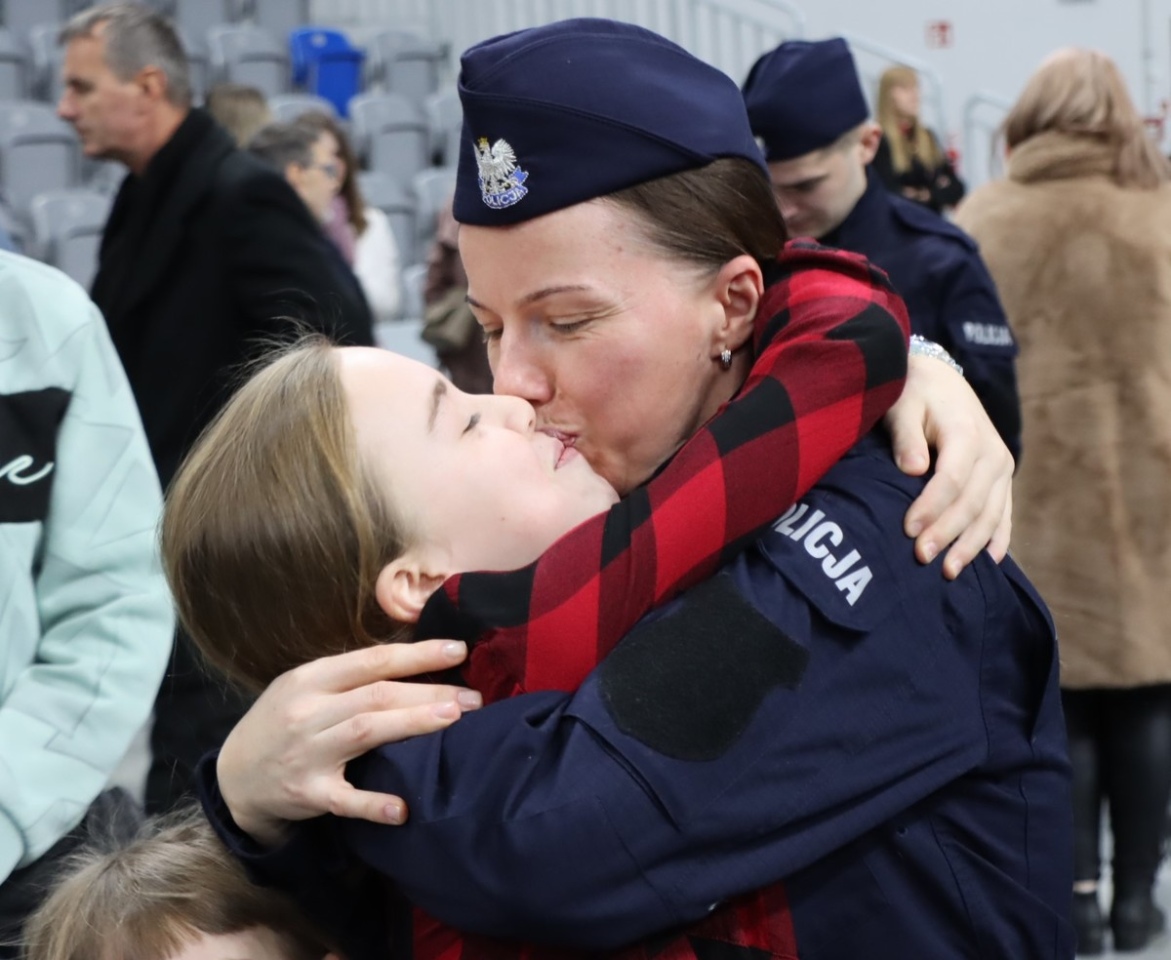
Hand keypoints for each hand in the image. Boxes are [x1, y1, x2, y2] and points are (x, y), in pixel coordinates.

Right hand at [217, 640, 481, 846]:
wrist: (234, 776)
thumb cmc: (283, 722)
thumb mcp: (305, 686)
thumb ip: (350, 676)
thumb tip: (414, 660)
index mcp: (312, 678)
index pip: (373, 660)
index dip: (418, 654)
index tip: (459, 651)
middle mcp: (309, 711)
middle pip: (377, 695)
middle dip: (428, 692)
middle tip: (472, 698)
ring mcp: (307, 752)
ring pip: (366, 732)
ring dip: (412, 724)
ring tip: (453, 719)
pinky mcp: (307, 793)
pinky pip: (344, 799)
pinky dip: (373, 803)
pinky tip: (403, 809)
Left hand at [885, 355, 1013, 577]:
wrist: (939, 380)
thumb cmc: (913, 393)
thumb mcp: (903, 404)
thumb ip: (906, 436)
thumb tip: (913, 469)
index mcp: (967, 432)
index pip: (951, 479)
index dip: (931, 507)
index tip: (908, 531)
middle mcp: (992, 453)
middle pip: (972, 502)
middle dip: (948, 533)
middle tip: (922, 558)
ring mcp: (1001, 467)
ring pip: (991, 513)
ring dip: (972, 545)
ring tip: (950, 572)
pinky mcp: (1001, 478)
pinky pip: (1004, 513)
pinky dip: (997, 538)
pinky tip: (989, 564)